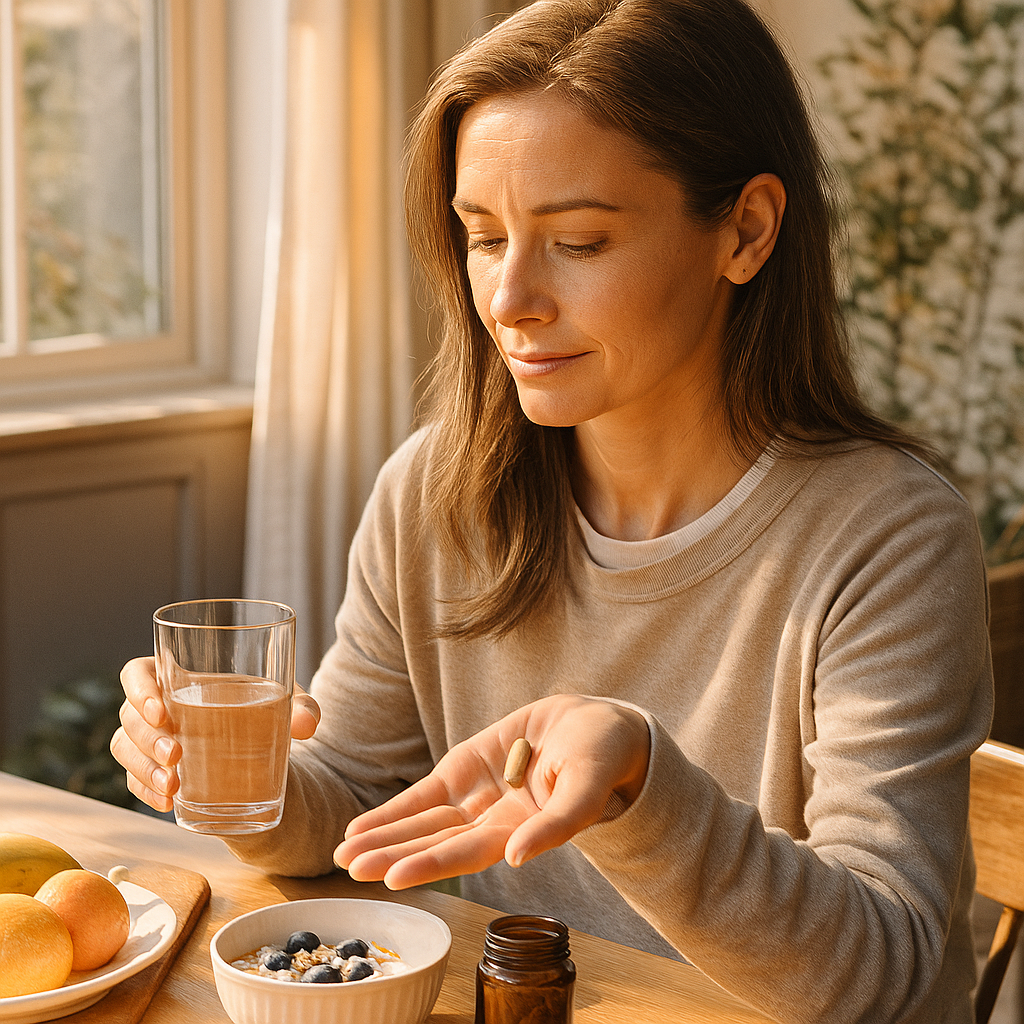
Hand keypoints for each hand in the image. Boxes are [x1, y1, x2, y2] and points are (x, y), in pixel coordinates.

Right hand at [108, 656, 320, 812]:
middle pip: (129, 716)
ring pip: (125, 749)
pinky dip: (146, 792)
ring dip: (143, 769)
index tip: (161, 711)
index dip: (139, 689)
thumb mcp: (286, 703)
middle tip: (176, 755)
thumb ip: (301, 708)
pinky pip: (133, 780)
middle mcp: (158, 706)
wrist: (264, 750)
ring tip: (173, 786)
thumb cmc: (265, 711)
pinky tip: (168, 803)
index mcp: (179, 677)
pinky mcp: (151, 770)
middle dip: (147, 738)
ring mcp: (149, 740)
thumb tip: (308, 725)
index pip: (137, 673)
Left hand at [334, 695, 649, 889]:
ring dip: (384, 837)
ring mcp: (476, 796)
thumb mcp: (587, 787)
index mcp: (521, 833)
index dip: (431, 864)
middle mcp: (491, 822)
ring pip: (422, 824)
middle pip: (434, 844)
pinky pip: (423, 796)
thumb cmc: (602, 757)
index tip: (393, 876)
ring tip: (345, 851)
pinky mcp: (466, 768)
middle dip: (392, 855)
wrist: (598, 723)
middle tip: (350, 867)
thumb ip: (558, 824)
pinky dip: (393, 811)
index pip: (468, 854)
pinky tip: (361, 827)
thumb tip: (519, 858)